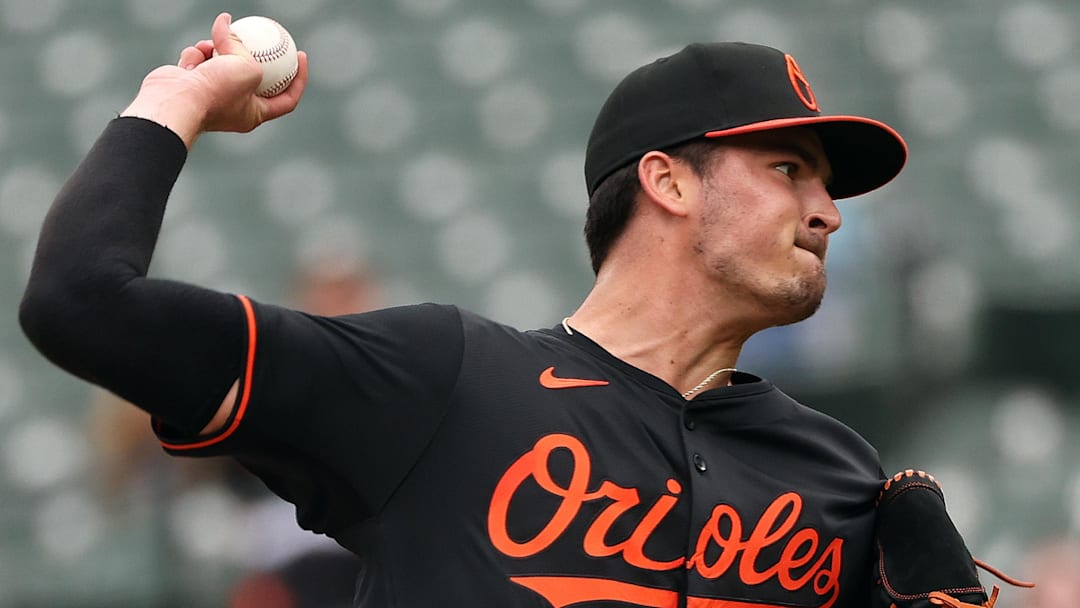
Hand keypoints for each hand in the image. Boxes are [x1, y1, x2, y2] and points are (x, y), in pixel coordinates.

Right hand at [121, 13, 308, 147]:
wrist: (174, 101)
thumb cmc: (216, 91)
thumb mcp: (247, 68)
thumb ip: (244, 47)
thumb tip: (226, 24)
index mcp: (254, 114)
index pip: (286, 99)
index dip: (298, 79)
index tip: (301, 55)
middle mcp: (234, 107)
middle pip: (252, 76)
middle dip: (253, 54)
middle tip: (265, 34)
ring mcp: (211, 95)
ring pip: (222, 62)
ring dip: (218, 48)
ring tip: (213, 43)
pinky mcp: (191, 83)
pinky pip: (200, 60)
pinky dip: (197, 55)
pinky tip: (194, 55)